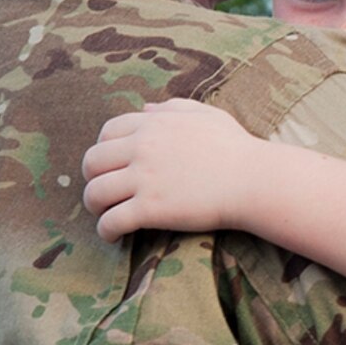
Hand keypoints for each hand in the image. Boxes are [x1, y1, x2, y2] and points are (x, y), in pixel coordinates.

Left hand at [81, 100, 261, 242]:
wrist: (253, 180)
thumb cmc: (236, 148)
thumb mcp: (206, 115)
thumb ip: (173, 108)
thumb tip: (147, 108)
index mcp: (153, 124)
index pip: (106, 132)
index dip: (103, 149)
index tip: (111, 166)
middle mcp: (142, 148)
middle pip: (92, 161)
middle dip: (92, 178)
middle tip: (103, 192)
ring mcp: (144, 179)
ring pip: (95, 193)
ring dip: (94, 206)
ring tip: (105, 214)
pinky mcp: (151, 209)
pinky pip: (111, 221)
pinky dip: (105, 230)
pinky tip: (113, 236)